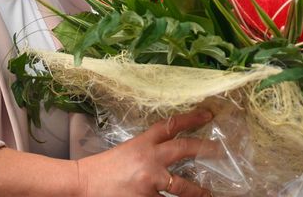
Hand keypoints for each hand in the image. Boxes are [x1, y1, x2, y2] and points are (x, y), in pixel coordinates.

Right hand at [75, 108, 214, 196]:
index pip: (171, 125)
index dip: (192, 118)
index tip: (208, 114)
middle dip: (206, 148)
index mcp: (143, 143)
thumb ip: (149, 150)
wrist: (81, 183)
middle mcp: (150, 159)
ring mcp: (149, 181)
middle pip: (185, 148)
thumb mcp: (128, 151)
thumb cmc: (103, 169)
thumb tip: (172, 153)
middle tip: (221, 150)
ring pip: (182, 186)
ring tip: (207, 194)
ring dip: (197, 191)